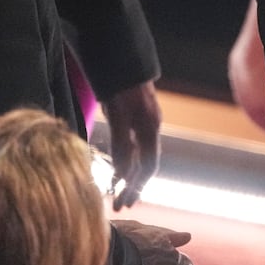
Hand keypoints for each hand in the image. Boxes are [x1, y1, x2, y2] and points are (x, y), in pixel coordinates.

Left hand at [102, 81, 161, 209]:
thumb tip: (122, 174)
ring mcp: (142, 122)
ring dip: (127, 175)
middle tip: (119, 206)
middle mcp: (149, 127)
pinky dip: (124, 160)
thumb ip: (122, 144)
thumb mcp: (119, 114)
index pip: (149, 164)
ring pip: (138, 155)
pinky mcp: (132, 117)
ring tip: (115, 191)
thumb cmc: (119, 85)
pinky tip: (114, 168)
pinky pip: (132, 146)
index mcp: (150, 128)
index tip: (125, 202)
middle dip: (133, 186)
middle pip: (145, 163)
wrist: (120, 58)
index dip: (138, 185)